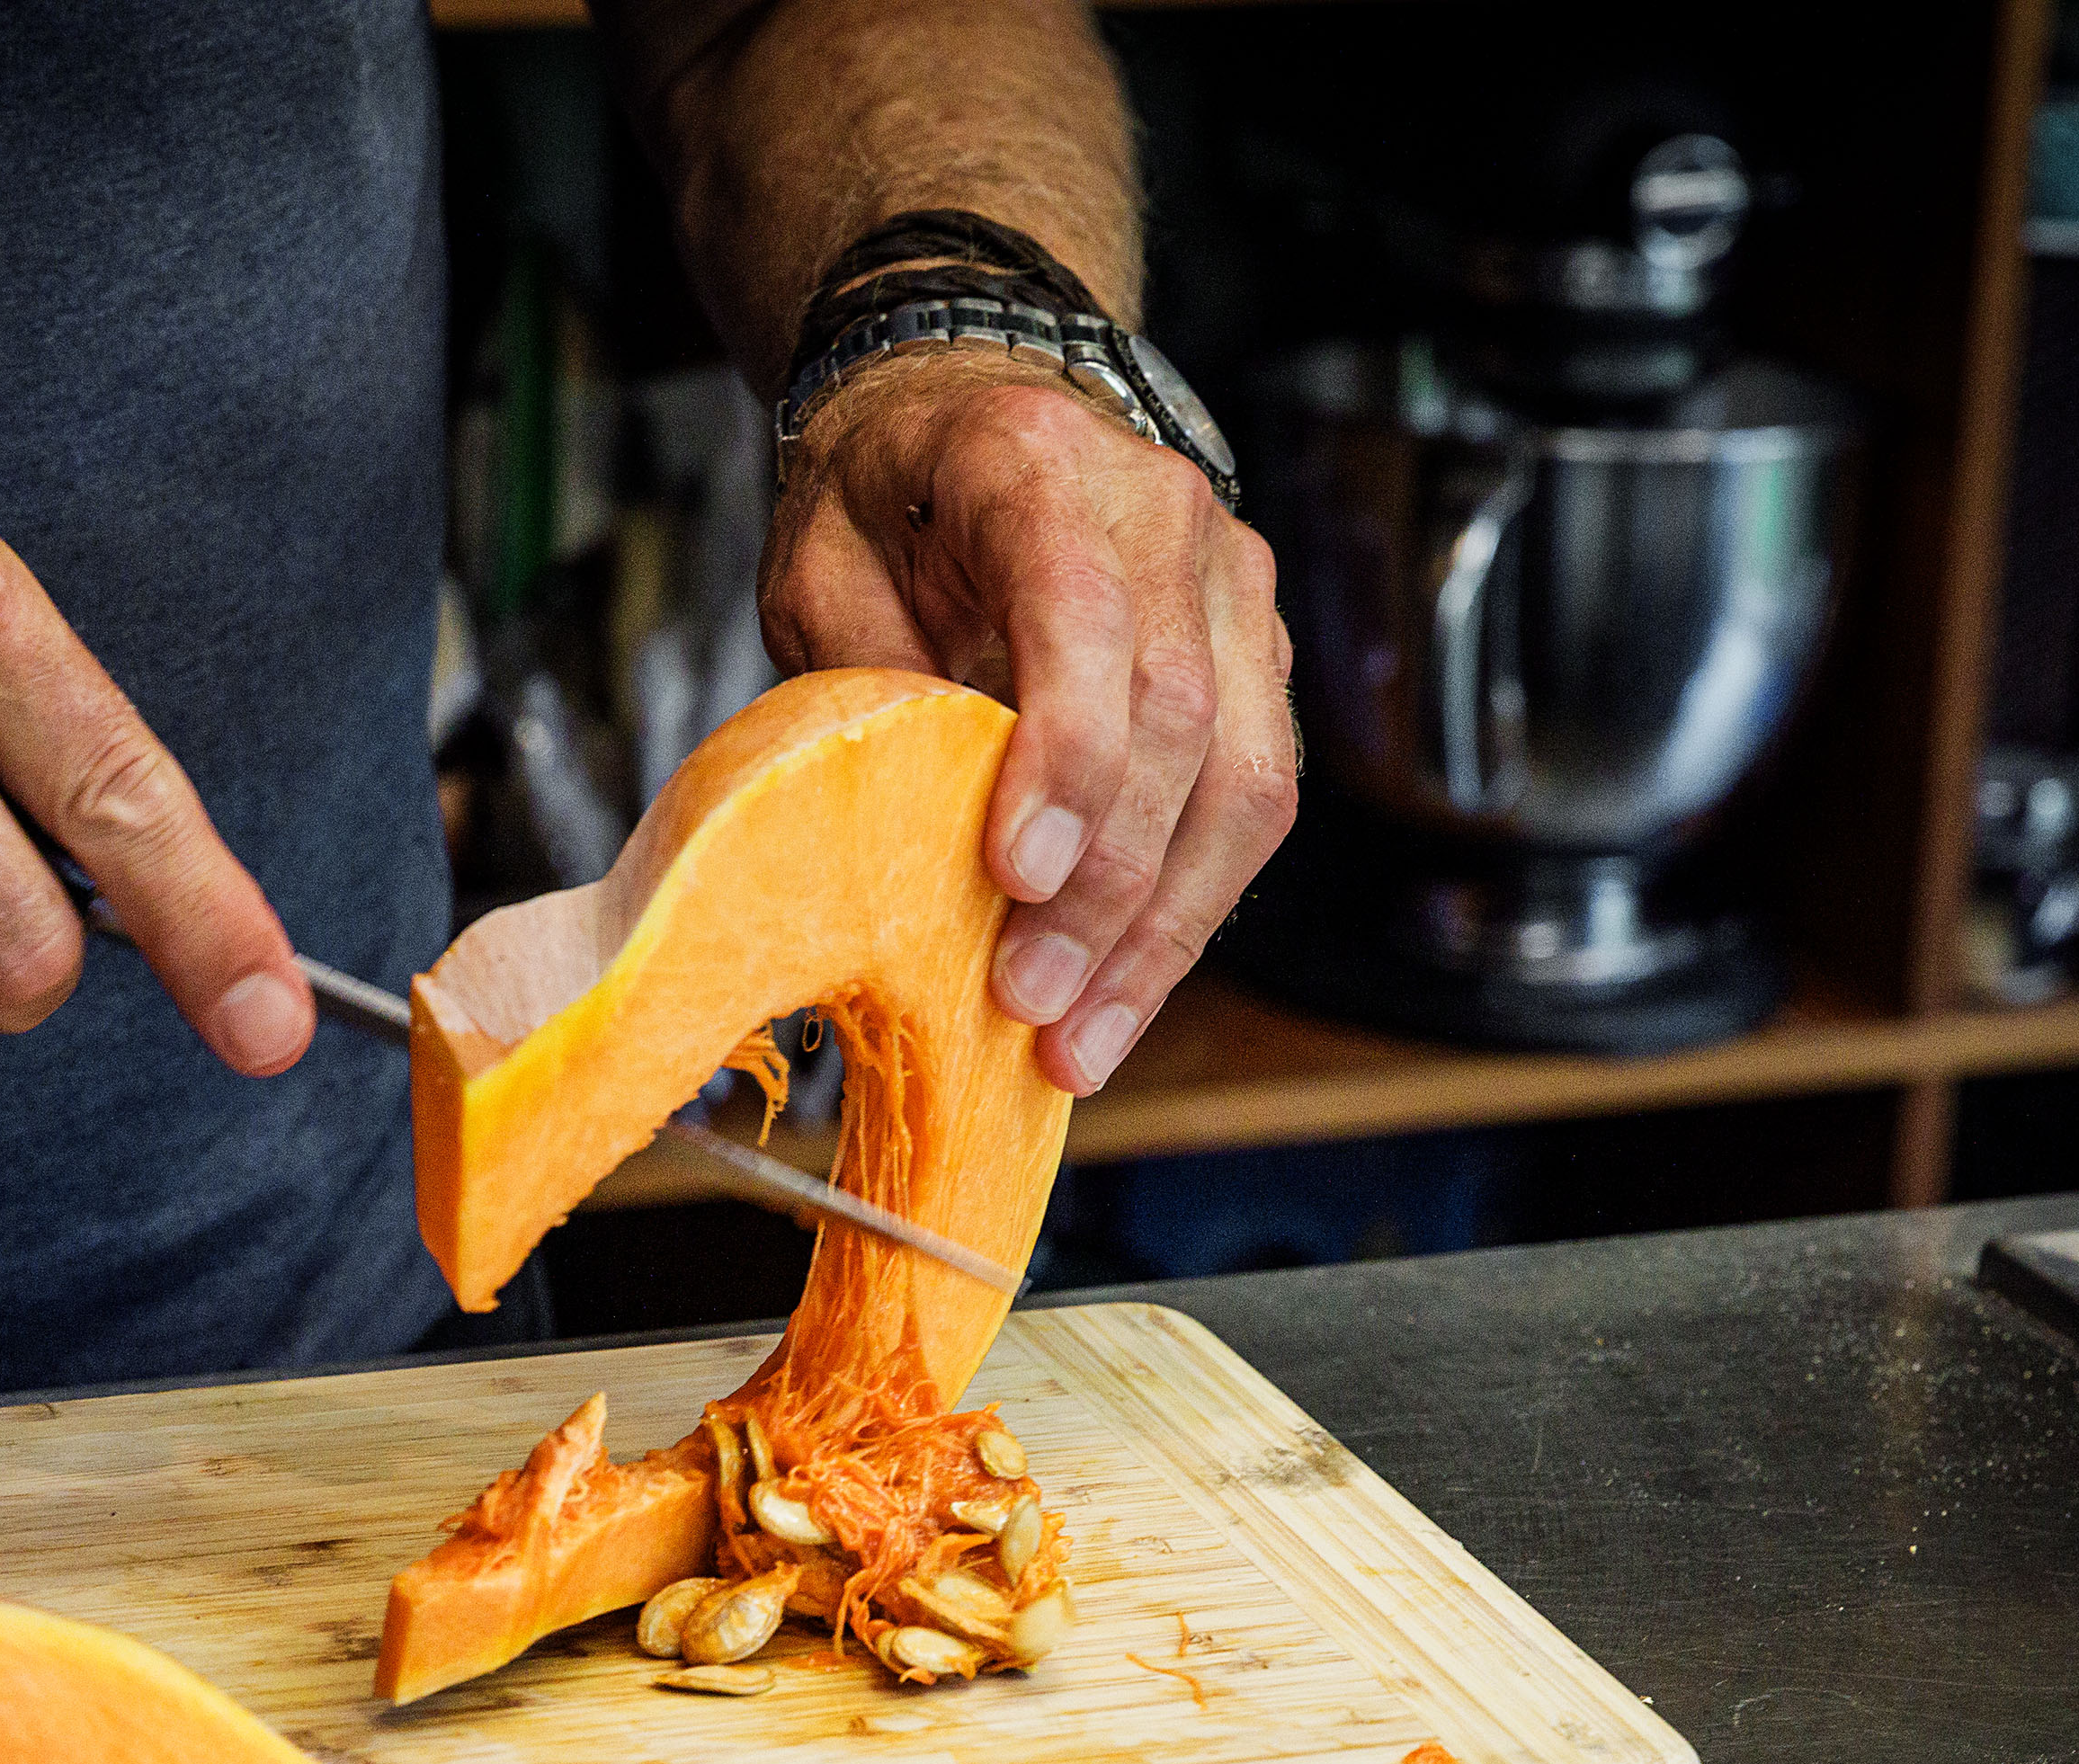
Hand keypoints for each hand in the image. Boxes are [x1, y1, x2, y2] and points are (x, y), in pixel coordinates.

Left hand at [759, 349, 1297, 1093]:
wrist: (977, 406)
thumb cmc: (886, 495)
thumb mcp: (819, 565)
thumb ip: (865, 681)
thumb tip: (900, 845)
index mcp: (1036, 466)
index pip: (1081, 615)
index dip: (1066, 754)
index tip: (1016, 874)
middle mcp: (1165, 516)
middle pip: (1179, 721)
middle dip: (1107, 886)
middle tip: (1030, 1004)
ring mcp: (1234, 586)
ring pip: (1244, 781)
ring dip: (1163, 932)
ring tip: (1082, 1042)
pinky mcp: (1259, 659)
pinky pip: (1252, 804)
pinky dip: (1187, 914)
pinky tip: (1124, 998)